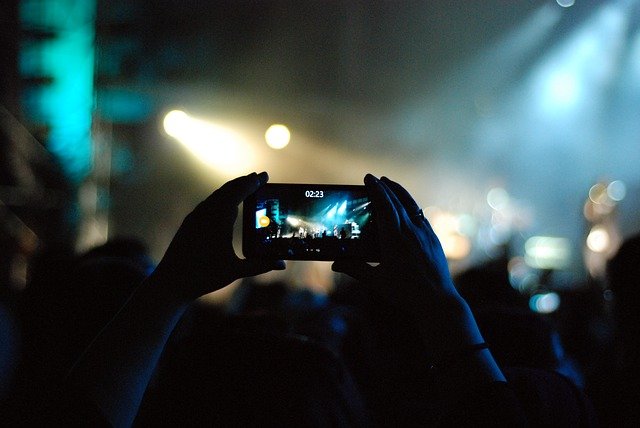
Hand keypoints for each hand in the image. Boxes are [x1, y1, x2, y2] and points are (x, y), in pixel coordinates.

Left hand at [152, 172, 284, 300]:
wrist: (170, 282)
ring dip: (232, 189)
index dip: (253, 183)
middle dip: (244, 182)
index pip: (239, 192)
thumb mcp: (235, 271)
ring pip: (216, 196)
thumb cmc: (203, 276)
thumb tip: (282, 264)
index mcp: (218, 219)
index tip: (264, 176)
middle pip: (228, 190)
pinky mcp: (189, 223)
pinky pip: (207, 204)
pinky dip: (220, 198)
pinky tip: (224, 205)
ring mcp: (195, 217)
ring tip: (244, 187)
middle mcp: (206, 213)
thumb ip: (260, 266)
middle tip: (258, 178)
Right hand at [332, 174, 480, 349]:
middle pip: (397, 202)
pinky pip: (421, 216)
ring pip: (411, 206)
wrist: (437, 300)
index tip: (369, 178)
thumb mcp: (377, 281)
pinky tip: (409, 207)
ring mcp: (424, 234)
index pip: (385, 206)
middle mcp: (411, 231)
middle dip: (385, 187)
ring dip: (400, 193)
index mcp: (394, 239)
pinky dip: (412, 207)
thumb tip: (335, 264)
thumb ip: (355, 269)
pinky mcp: (433, 239)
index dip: (376, 190)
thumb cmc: (405, 292)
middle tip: (375, 179)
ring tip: (391, 184)